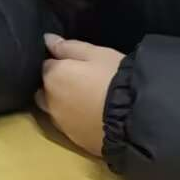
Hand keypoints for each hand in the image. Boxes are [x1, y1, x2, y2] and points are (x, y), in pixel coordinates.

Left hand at [36, 35, 125, 156]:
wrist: (136, 121)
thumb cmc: (116, 79)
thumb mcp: (97, 54)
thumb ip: (68, 47)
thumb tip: (47, 39)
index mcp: (53, 76)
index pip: (45, 66)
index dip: (58, 63)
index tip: (72, 64)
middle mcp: (49, 101)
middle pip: (43, 90)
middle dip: (54, 85)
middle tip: (77, 81)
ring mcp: (61, 123)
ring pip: (53, 110)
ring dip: (61, 104)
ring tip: (84, 100)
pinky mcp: (74, 140)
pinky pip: (69, 126)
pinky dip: (74, 120)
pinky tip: (91, 117)